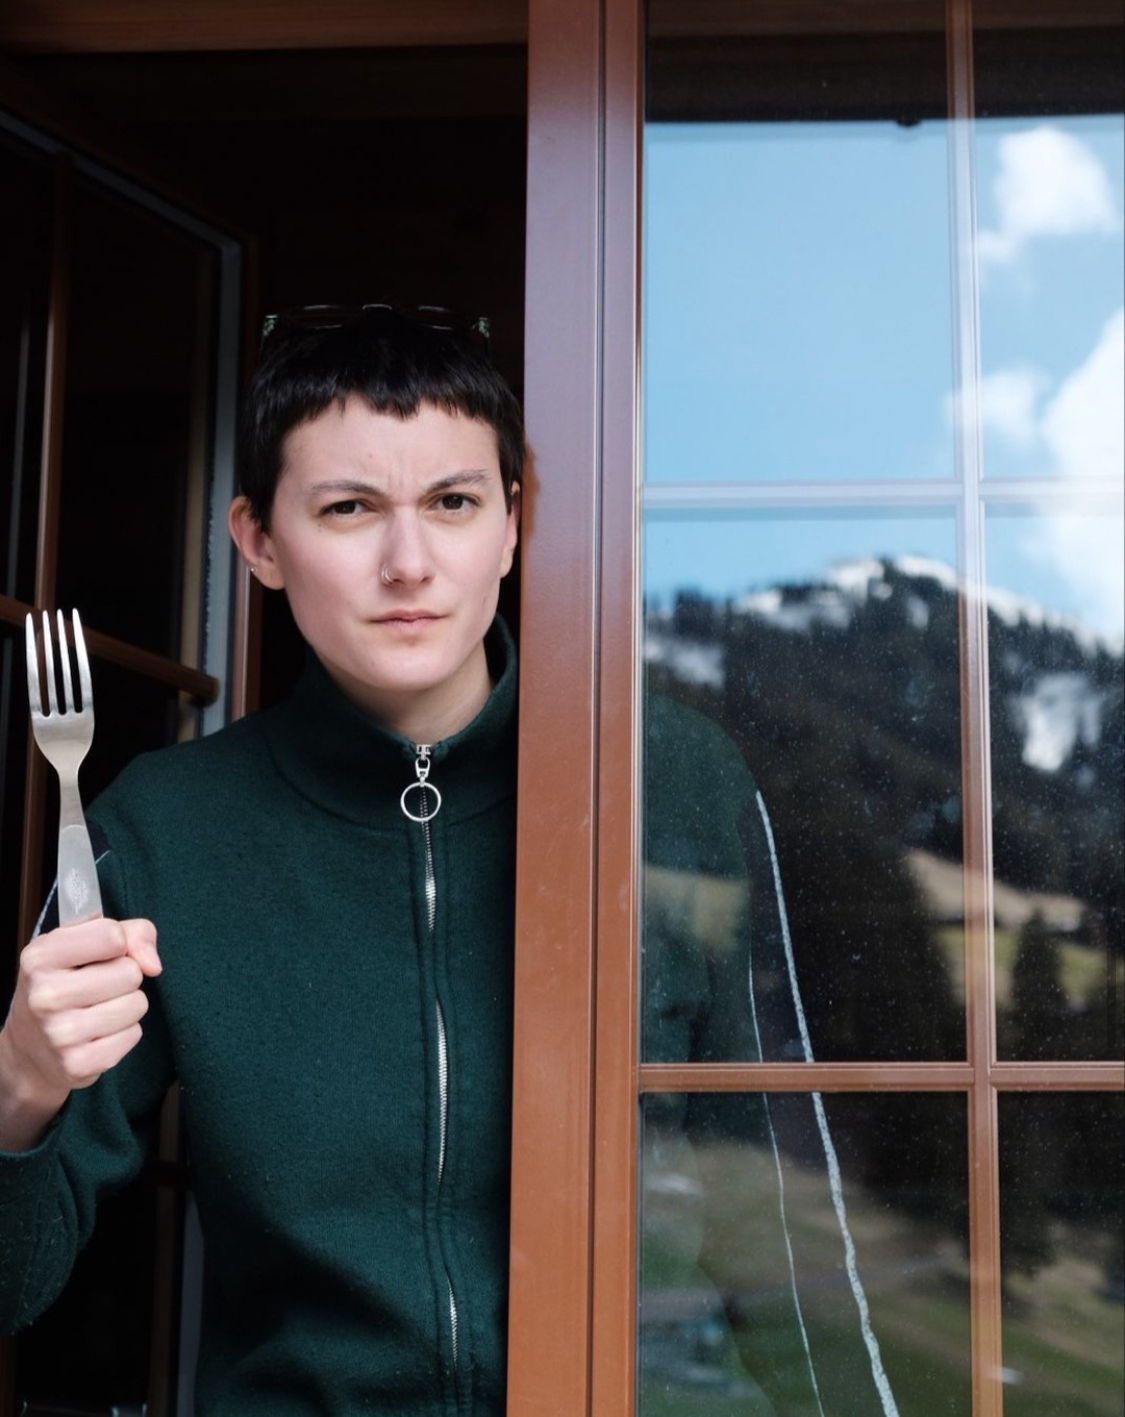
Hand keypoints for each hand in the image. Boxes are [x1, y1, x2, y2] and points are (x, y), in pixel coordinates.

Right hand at [0, 918, 160, 1151]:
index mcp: (40, 957)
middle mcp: (45, 995)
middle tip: (97, 987)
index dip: (120, 943)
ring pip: (137, 1004)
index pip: (112, 935)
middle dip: (125, 976)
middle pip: (131, 972)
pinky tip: (98, 1033)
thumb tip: (153, 965)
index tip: (104, 953)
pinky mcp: (78, 1063)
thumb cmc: (63, 983)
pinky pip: (134, 1034)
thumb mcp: (82, 943)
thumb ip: (130, 932)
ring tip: (97, 1009)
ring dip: (127, 1005)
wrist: (29, 1048)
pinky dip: (124, 1032)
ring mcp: (60, 1033)